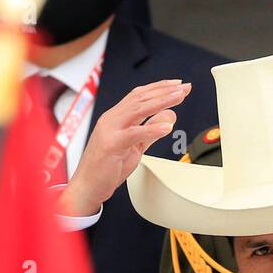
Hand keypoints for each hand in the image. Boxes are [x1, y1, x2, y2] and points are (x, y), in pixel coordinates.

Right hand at [59, 79, 188, 216]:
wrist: (87, 186)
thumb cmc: (107, 168)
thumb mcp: (135, 147)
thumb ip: (151, 132)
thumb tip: (169, 116)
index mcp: (116, 118)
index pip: (139, 96)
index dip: (159, 88)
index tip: (178, 86)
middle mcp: (112, 119)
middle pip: (140, 98)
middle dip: (164, 91)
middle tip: (184, 88)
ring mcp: (110, 130)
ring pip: (138, 109)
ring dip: (161, 102)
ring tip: (179, 97)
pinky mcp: (111, 145)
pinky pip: (134, 134)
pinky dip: (152, 129)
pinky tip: (167, 127)